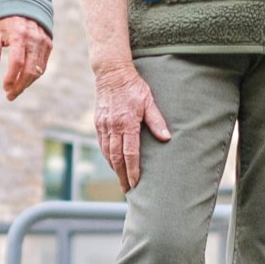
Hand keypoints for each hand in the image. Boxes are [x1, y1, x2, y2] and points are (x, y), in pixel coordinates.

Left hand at [0, 16, 50, 100]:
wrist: (25, 2)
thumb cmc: (5, 19)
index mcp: (19, 36)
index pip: (17, 63)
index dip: (11, 78)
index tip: (5, 88)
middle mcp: (34, 40)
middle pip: (30, 70)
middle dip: (20, 86)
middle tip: (10, 95)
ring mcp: (44, 42)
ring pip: (38, 70)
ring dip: (27, 83)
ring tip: (15, 90)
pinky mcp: (49, 44)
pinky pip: (43, 65)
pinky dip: (34, 75)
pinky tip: (24, 80)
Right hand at [93, 64, 170, 190]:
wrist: (111, 73)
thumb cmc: (133, 86)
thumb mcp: (148, 101)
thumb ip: (156, 120)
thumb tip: (166, 138)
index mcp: (127, 123)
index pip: (130, 153)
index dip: (133, 171)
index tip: (136, 183)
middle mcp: (113, 127)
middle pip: (117, 158)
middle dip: (122, 176)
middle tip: (127, 190)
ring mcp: (104, 126)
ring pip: (108, 153)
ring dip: (114, 168)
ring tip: (121, 180)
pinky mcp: (98, 123)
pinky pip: (102, 144)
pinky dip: (107, 156)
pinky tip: (112, 163)